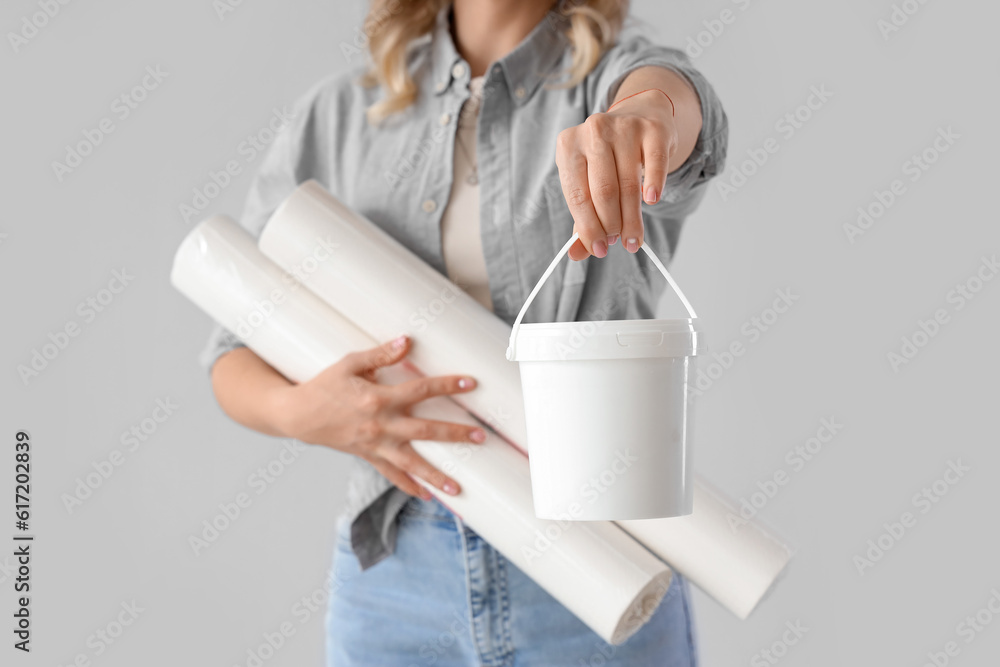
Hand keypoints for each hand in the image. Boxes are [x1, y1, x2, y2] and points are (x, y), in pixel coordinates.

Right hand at [278, 335, 484, 498]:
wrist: (297, 415)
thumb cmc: (324, 386)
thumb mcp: (349, 364)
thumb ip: (380, 355)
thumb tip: (406, 341)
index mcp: (378, 399)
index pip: (420, 390)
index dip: (447, 385)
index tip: (470, 383)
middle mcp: (380, 425)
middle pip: (424, 430)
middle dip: (454, 434)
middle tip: (479, 438)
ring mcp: (374, 445)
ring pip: (411, 464)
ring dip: (436, 476)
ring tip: (459, 489)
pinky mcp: (368, 456)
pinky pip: (391, 475)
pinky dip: (409, 486)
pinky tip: (427, 496)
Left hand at [555, 89, 677, 260]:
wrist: (639, 116)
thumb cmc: (607, 159)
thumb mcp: (588, 181)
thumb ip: (582, 218)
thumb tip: (575, 254)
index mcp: (568, 146)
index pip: (577, 195)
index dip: (588, 227)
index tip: (599, 250)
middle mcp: (593, 131)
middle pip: (603, 191)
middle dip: (611, 225)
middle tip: (619, 243)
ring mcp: (624, 127)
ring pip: (629, 183)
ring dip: (632, 218)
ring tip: (634, 239)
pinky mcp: (652, 129)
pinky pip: (655, 164)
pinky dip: (654, 185)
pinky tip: (652, 201)